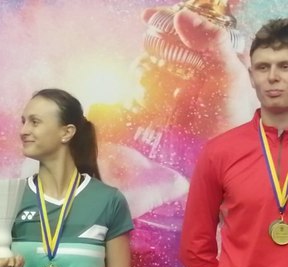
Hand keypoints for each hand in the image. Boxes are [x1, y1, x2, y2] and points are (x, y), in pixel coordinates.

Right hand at [141, 6, 254, 132]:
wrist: (221, 147)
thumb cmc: (230, 109)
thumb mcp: (227, 70)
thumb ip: (210, 40)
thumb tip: (180, 15)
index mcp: (209, 52)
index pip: (185, 28)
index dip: (166, 19)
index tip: (146, 17)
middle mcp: (191, 65)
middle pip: (163, 47)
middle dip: (151, 50)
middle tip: (145, 58)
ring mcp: (176, 84)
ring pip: (151, 68)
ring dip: (143, 71)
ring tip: (142, 78)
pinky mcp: (165, 103)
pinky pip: (147, 91)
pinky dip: (141, 90)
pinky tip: (141, 94)